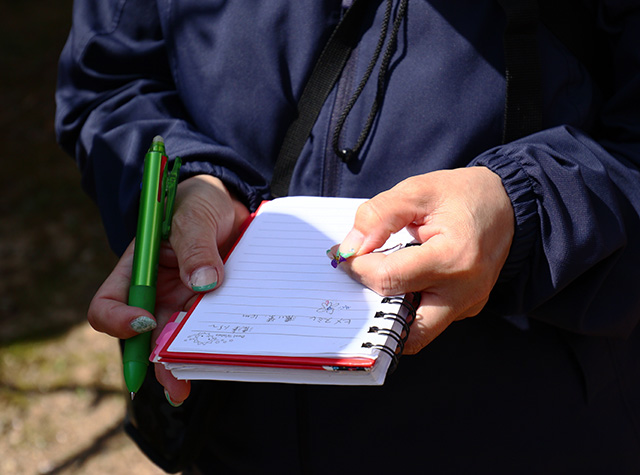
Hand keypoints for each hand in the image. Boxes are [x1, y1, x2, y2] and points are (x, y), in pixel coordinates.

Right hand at [87, 175, 249, 403]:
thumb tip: (205, 283)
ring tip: (190, 384)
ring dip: (183, 363)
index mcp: (138, 269)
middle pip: (145, 336)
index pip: (110, 303)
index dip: (119, 320)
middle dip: (155, 361)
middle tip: (174, 384)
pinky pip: (209, 331)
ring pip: (177, 340)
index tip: (143, 323)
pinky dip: (213, 346)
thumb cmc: (201, 203)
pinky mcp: (210, 307)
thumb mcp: (195, 216)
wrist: (233, 203)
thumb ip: (196, 245)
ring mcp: (184, 302)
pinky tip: (223, 359)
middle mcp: (157, 292)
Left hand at [332, 167, 513, 353]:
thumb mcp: (418, 190)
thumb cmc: (463, 196)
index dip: (356, 267)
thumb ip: (379, 216)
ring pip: (414, 333)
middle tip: (354, 279)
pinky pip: (427, 320)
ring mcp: (468, 305)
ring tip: (374, 281)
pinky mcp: (467, 309)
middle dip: (369, 304)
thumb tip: (350, 248)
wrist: (509, 205)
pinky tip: (397, 280)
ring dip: (387, 313)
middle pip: (399, 325)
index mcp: (453, 259)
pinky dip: (405, 306)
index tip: (343, 254)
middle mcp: (464, 292)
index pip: (388, 279)